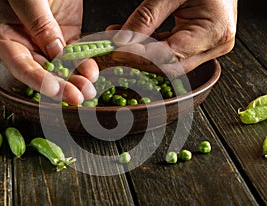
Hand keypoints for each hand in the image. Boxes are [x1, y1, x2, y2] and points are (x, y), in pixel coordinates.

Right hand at [0, 0, 98, 104]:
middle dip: (61, 86)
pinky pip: (76, 54)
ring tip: (88, 89)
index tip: (53, 90)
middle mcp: (26, 42)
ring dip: (75, 80)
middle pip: (43, 71)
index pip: (20, 65)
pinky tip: (92, 72)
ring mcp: (48, 41)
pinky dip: (85, 64)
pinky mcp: (66, 36)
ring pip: (62, 67)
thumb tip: (55, 52)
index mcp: (5, 35)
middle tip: (76, 97)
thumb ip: (39, 24)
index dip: (37, 80)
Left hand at [108, 0, 236, 76]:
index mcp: (214, 31)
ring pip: (168, 63)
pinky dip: (150, 48)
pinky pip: (171, 53)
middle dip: (139, 61)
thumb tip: (122, 40)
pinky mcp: (199, 45)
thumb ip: (147, 17)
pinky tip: (132, 40)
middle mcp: (214, 46)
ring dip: (141, 55)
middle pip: (169, 66)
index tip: (117, 52)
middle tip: (114, 51)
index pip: (170, 55)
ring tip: (119, 41)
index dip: (141, 57)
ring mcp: (208, 47)